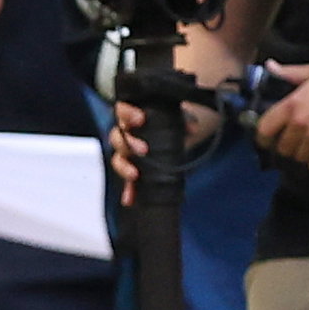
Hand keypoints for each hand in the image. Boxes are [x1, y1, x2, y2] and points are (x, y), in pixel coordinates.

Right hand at [104, 96, 224, 201]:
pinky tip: (129, 199)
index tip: (140, 119)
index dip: (128, 113)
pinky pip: (126, 181)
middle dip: (128, 144)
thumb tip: (191, 128)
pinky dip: (128, 190)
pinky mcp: (134, 169)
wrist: (174, 134)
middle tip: (143, 150)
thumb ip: (183, 119)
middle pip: (117, 138)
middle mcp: (125, 135)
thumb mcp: (177, 117)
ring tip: (135, 175)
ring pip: (118, 159)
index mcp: (132, 116)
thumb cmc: (169, 120)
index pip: (122, 110)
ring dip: (125, 168)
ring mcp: (127, 153)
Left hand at [259, 61, 308, 172]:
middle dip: (289, 147)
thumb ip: (289, 73)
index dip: (264, 138)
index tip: (269, 140)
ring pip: (299, 158)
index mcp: (292, 104)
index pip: (264, 130)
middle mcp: (300, 124)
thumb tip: (270, 67)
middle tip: (299, 142)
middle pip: (282, 148)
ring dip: (305, 155)